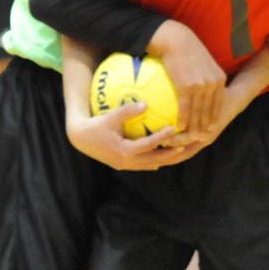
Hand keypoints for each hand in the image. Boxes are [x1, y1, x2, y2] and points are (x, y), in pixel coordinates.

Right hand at [67, 101, 206, 170]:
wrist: (80, 139)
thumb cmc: (95, 124)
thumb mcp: (110, 116)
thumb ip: (127, 111)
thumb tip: (146, 104)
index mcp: (124, 151)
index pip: (148, 145)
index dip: (162, 138)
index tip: (174, 129)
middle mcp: (127, 162)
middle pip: (155, 160)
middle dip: (172, 155)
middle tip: (188, 146)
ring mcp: (126, 165)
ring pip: (152, 165)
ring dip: (167, 159)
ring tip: (182, 151)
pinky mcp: (125, 165)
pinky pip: (145, 164)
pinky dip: (156, 159)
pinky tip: (167, 152)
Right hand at [148, 21, 224, 140]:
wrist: (176, 40)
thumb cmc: (188, 50)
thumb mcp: (205, 63)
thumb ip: (208, 77)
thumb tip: (205, 88)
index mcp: (219, 79)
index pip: (219, 104)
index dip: (214, 119)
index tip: (209, 129)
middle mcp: (213, 84)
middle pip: (209, 112)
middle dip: (204, 127)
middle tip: (199, 139)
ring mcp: (201, 86)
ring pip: (198, 112)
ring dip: (194, 127)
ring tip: (189, 136)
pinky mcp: (187, 86)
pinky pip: (185, 107)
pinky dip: (183, 118)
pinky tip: (179, 126)